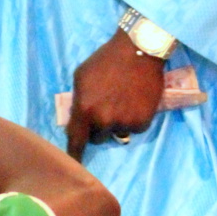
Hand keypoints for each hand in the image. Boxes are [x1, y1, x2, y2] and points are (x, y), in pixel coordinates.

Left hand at [67, 29, 164, 161]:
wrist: (139, 50)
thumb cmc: (106, 60)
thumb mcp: (81, 76)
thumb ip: (78, 100)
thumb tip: (77, 120)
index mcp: (85, 109)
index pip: (76, 140)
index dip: (74, 154)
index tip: (73, 166)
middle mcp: (103, 121)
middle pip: (98, 138)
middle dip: (99, 128)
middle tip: (106, 108)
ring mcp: (124, 123)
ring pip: (117, 133)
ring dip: (117, 123)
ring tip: (122, 101)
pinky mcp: (143, 122)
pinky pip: (134, 128)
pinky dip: (134, 119)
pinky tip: (136, 101)